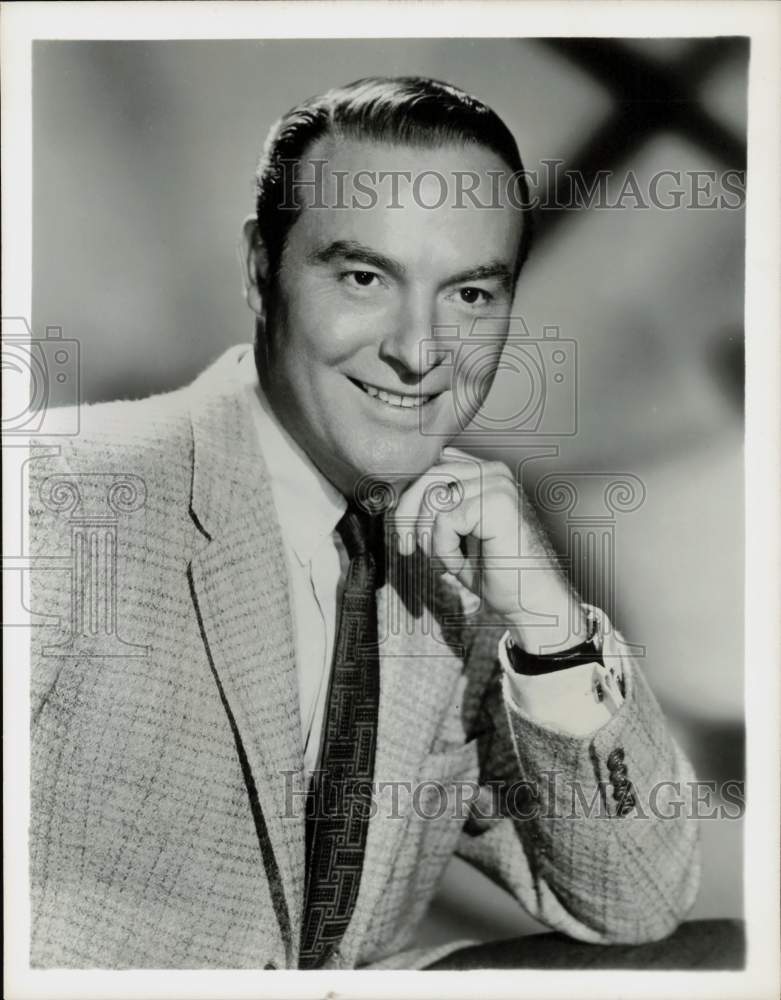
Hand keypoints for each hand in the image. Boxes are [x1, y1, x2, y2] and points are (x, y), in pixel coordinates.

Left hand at [389, 446, 585, 653]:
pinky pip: (446, 519)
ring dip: (430, 536)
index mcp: (486, 473)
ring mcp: (499, 485)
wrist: (532, 602)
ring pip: (434, 497)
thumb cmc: (497, 572)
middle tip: (403, 547)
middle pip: (429, 474)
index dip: (410, 494)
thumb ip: (436, 509)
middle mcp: (494, 472)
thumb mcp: (457, 533)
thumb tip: (399, 495)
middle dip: (406, 513)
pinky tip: (461, 563)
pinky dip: (444, 548)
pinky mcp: (499, 503)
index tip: (402, 528)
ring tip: (447, 558)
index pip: (434, 464)